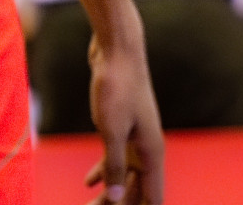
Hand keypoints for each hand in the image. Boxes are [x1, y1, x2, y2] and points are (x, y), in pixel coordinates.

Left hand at [85, 30, 164, 203]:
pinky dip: (104, 172)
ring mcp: (135, 138)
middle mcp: (147, 148)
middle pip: (135, 189)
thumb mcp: (111, 131)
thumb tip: (116, 197)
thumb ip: (114, 165)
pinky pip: (115, 159)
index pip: (154, 195)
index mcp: (151, 151)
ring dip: (108, 192)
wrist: (118, 53)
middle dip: (117, 204)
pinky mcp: (123, 128)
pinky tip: (88, 182)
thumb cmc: (117, 89)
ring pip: (124, 176)